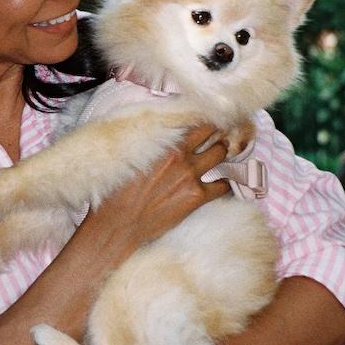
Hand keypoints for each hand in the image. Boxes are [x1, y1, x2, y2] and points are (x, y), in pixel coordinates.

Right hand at [89, 124, 229, 252]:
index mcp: (163, 144)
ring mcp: (190, 176)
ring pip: (220, 154)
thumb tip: (160, 136)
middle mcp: (180, 156)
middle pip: (212, 134)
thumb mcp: (131, 157)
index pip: (194, 123)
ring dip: (223, 154)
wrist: (119, 221)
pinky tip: (223, 184)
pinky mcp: (196, 197)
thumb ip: (150, 144)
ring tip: (221, 158)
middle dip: (217, 135)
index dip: (204, 123)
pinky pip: (223, 186)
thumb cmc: (119, 190)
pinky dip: (225, 183)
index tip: (207, 125)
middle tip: (218, 139)